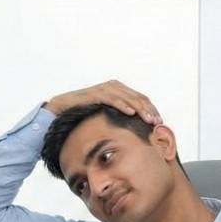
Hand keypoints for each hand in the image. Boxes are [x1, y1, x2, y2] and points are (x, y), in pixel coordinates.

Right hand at [45, 80, 161, 124]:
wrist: (60, 110)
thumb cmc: (83, 116)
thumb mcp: (104, 117)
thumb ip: (117, 119)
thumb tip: (134, 134)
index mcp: (118, 91)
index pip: (140, 99)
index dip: (151, 110)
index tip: (159, 122)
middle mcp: (112, 87)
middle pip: (137, 97)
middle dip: (149, 110)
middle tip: (157, 122)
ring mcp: (103, 89)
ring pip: (127, 97)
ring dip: (139, 108)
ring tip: (148, 119)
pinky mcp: (93, 94)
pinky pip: (111, 98)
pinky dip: (122, 104)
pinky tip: (131, 113)